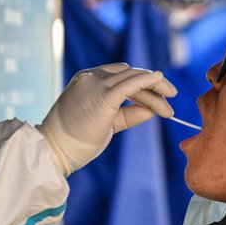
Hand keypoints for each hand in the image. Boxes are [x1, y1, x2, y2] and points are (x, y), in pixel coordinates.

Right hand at [38, 63, 176, 175]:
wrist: (55, 150)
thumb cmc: (76, 141)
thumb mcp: (107, 123)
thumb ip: (128, 113)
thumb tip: (153, 110)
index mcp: (87, 79)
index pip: (121, 75)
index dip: (142, 84)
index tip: (158, 98)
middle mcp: (91, 76)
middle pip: (130, 75)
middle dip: (154, 87)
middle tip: (170, 103)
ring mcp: (95, 83)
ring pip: (134, 79)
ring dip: (155, 92)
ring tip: (169, 110)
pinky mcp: (102, 95)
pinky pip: (131, 84)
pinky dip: (149, 81)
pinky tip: (161, 82)